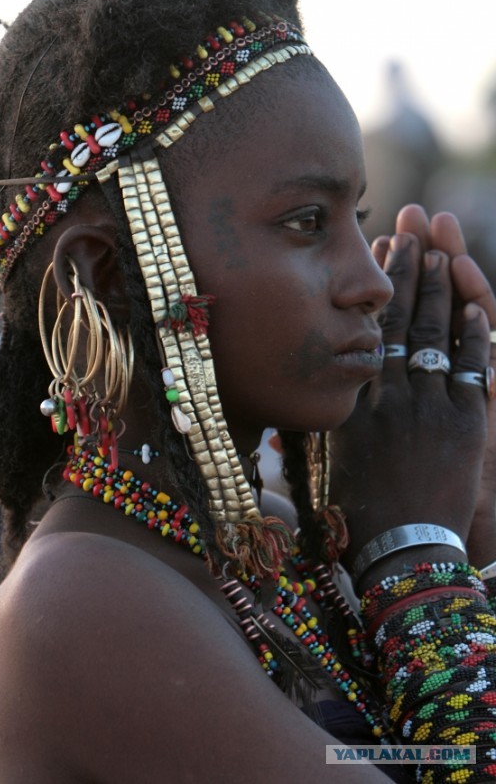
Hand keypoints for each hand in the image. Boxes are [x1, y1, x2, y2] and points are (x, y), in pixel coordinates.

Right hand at [329, 226, 489, 574]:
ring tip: (443, 253)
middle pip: (399, 322)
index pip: (364, 334)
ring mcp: (429, 407)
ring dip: (441, 292)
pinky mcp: (466, 424)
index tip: (374, 261)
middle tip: (413, 232)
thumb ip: (328, 421)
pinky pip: (474, 369)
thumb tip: (312, 392)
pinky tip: (477, 307)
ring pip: (435, 336)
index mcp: (353, 402)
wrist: (402, 556)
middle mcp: (388, 396)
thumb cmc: (359, 518)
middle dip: (408, 275)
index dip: (372, 293)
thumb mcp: (331, 462)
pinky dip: (476, 337)